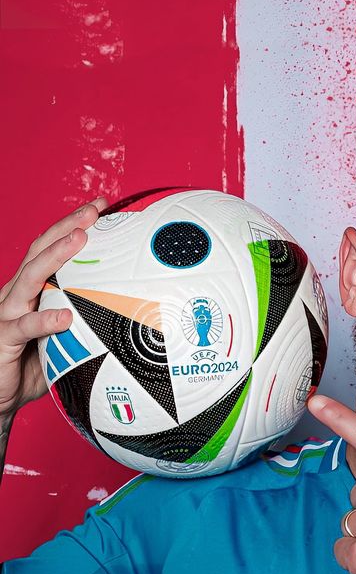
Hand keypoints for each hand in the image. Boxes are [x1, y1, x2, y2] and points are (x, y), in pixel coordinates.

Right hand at [0, 198, 106, 421]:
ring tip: (79, 240)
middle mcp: (16, 294)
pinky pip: (25, 327)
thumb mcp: (61, 338)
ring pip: (31, 277)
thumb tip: (126, 312)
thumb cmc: (29, 367)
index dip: (72, 226)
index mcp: (30, 290)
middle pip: (40, 251)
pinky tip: (64, 316)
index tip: (100, 207)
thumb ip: (83, 321)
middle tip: (94, 210)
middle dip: (67, 227)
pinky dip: (45, 320)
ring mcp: (6, 314)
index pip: (50, 249)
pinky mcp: (3, 338)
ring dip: (55, 256)